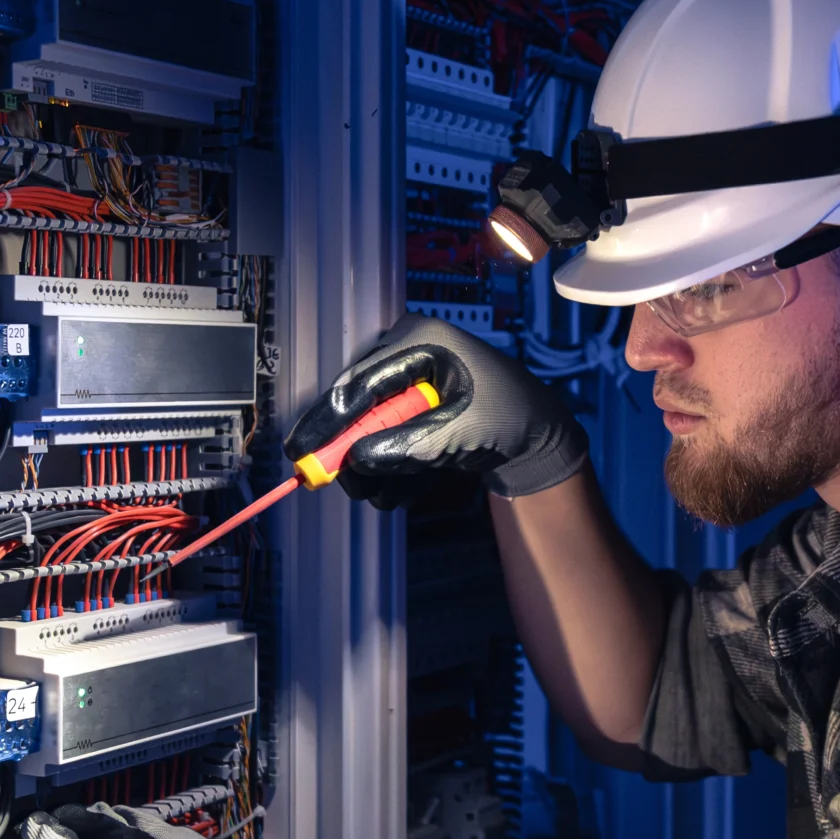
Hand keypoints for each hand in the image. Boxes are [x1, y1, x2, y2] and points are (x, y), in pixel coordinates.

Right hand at [283, 311, 587, 508]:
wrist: (538, 433)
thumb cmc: (510, 418)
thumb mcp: (460, 432)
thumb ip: (408, 445)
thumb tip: (358, 460)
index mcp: (421, 341)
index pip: (361, 382)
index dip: (328, 420)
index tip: (301, 451)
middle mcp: (407, 354)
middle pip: (356, 405)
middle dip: (351, 451)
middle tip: (343, 486)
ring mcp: (407, 381)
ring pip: (367, 428)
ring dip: (374, 468)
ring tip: (389, 496)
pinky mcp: (409, 407)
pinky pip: (384, 438)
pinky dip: (390, 467)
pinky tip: (405, 490)